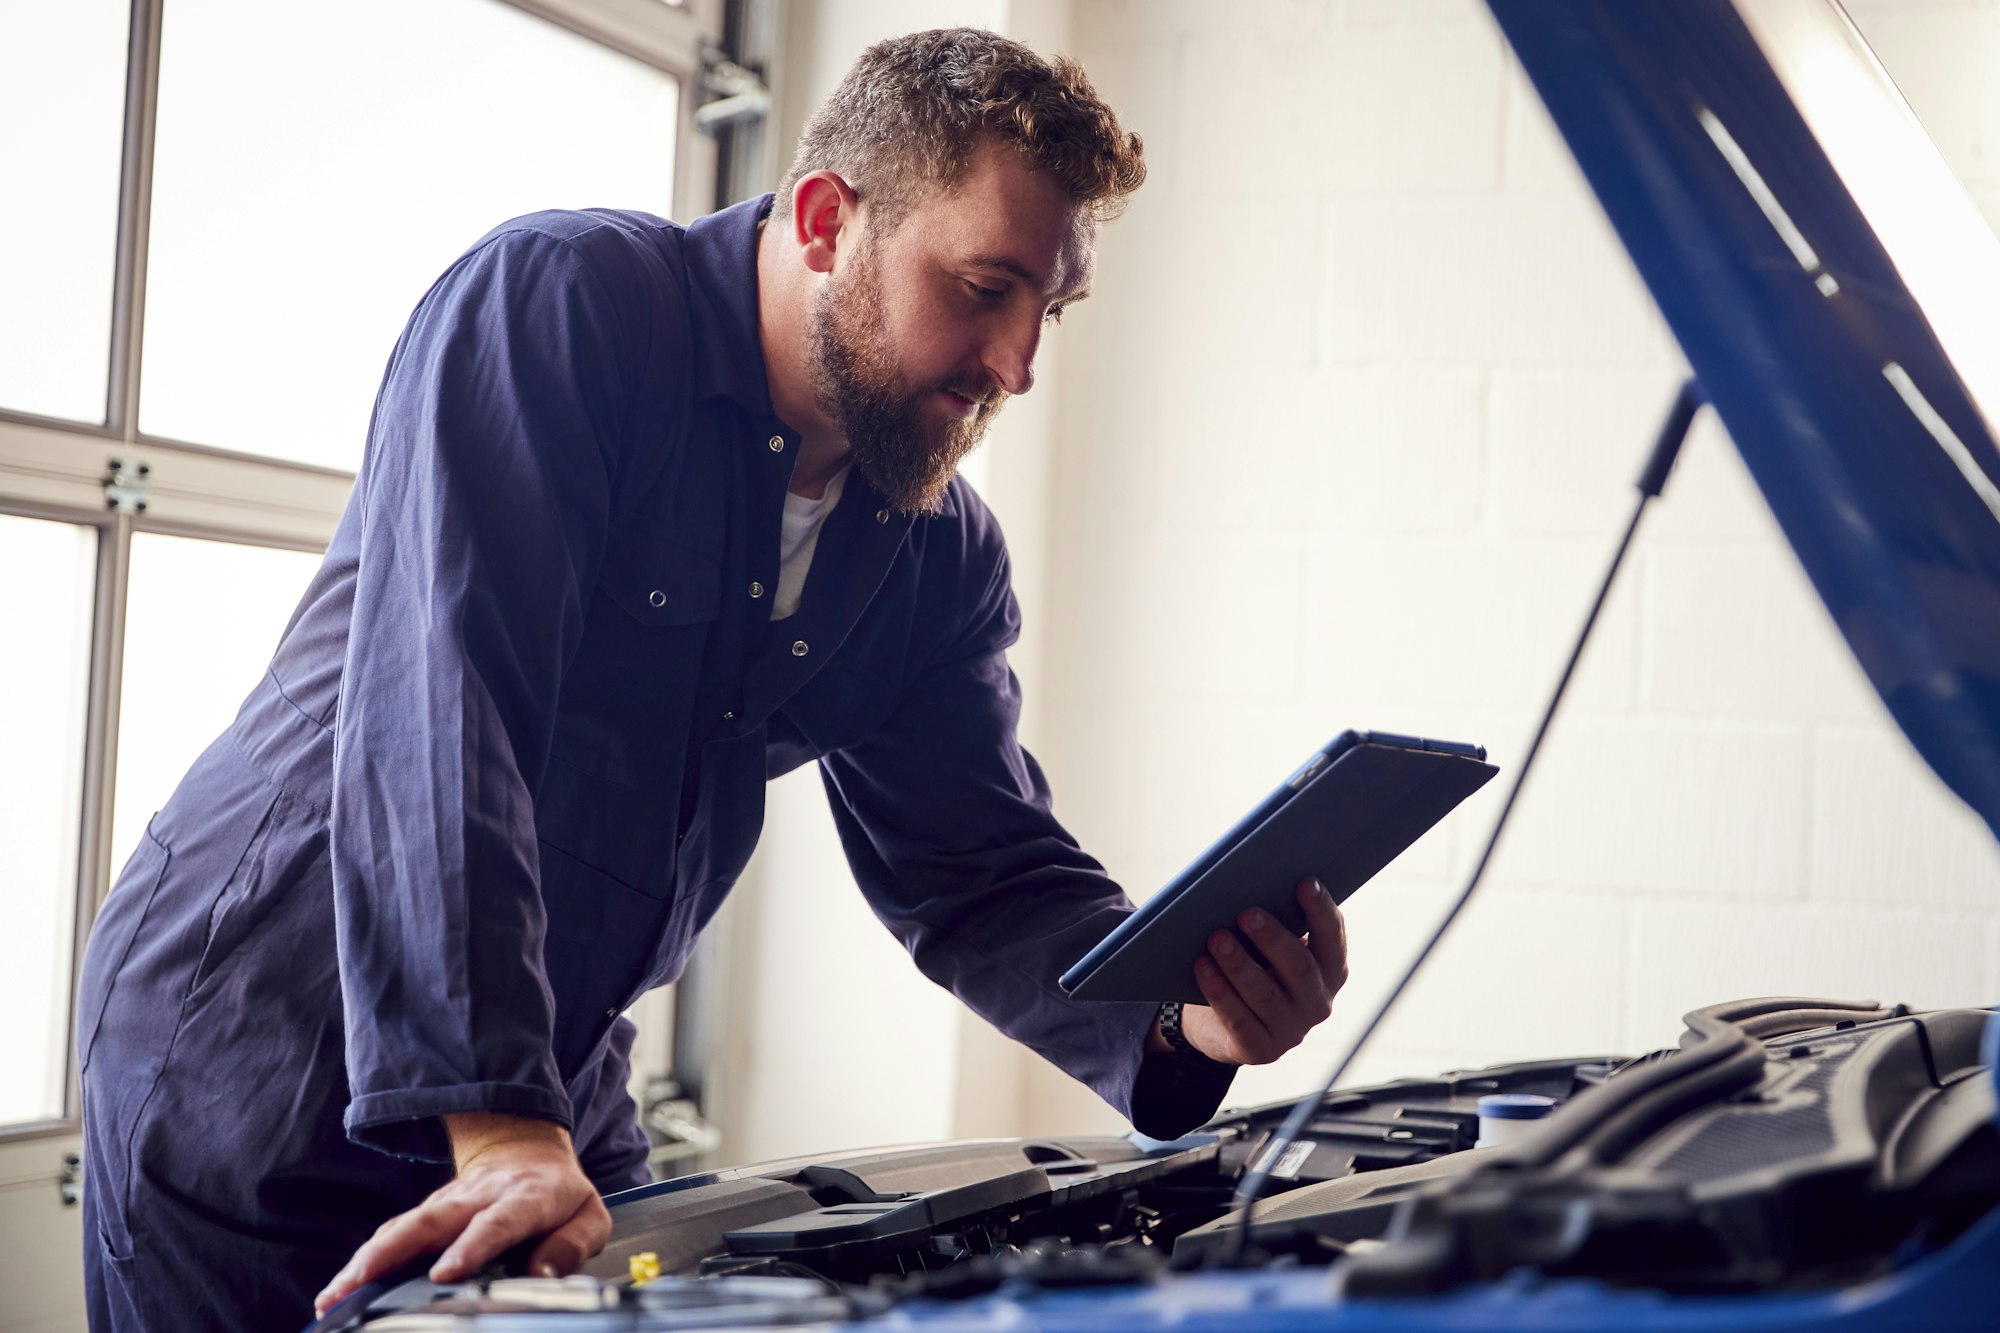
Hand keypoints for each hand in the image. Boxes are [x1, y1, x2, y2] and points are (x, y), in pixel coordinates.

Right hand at [313, 1113, 610, 1315]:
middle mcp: (477, 1198)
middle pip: (431, 1221)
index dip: (471, 1246)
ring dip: (366, 1261)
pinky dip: (362, 1264)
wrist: (525, 1148)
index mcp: (524, 1197)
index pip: (497, 1222)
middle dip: (394, 1252)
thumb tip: (542, 1275)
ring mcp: (445, 1204)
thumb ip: (572, 1245)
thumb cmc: (558, 1193)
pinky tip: (336, 1293)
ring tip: (335, 1296)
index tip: (445, 1274)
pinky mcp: (424, 1215)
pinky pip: (390, 1237)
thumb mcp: (589, 1215)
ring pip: (401, 1229)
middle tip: (362, 1285)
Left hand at [1169, 877, 1348, 1064]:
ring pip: (1266, 995)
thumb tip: (1250, 884)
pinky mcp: (1260, 1050)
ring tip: (1217, 938)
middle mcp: (1317, 1002)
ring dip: (1240, 964)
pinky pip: (1239, 1020)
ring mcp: (1291, 1030)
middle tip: (1247, 913)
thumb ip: (1273, 922)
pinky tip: (1203, 967)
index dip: (1321, 910)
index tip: (1306, 881)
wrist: (1223, 1024)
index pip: (1332, 938)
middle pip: (1300, 968)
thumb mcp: (1267, 947)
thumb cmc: (1252, 967)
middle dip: (1273, 939)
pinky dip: (1219, 992)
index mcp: (1329, 970)